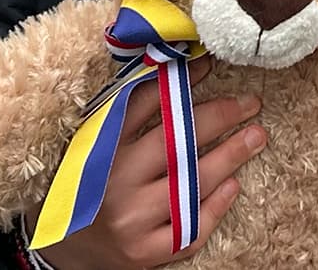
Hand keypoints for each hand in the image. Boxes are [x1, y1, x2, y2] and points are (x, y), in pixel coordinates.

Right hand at [30, 57, 265, 269]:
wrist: (61, 246)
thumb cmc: (88, 180)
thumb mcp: (97, 138)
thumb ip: (135, 106)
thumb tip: (185, 67)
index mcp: (100, 146)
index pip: (145, 103)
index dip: (181, 81)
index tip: (211, 65)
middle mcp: (116, 182)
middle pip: (177, 142)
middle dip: (220, 118)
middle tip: (250, 103)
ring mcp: (132, 221)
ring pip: (191, 186)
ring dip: (230, 157)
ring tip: (256, 136)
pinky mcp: (144, 253)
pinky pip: (189, 228)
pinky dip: (214, 206)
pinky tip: (232, 184)